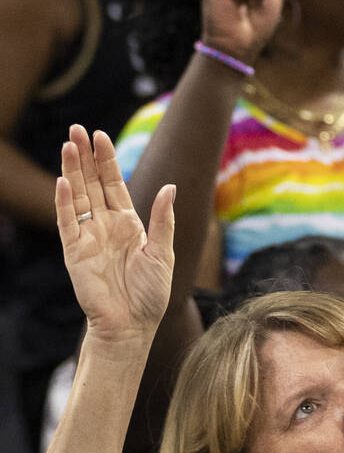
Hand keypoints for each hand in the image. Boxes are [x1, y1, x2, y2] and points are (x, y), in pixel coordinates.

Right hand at [55, 125, 174, 341]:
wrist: (133, 324)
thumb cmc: (151, 293)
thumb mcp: (163, 252)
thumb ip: (163, 219)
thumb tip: (170, 186)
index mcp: (128, 223)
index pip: (114, 184)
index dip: (106, 160)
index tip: (100, 136)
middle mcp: (106, 225)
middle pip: (92, 184)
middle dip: (84, 157)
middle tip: (76, 129)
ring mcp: (88, 237)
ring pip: (77, 197)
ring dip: (72, 171)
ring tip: (67, 145)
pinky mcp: (75, 253)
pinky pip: (67, 224)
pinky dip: (65, 203)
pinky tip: (64, 182)